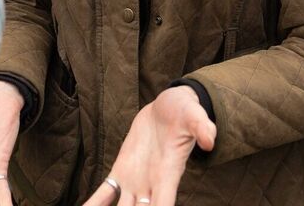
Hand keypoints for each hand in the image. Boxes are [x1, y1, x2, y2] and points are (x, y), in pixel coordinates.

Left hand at [81, 85, 215, 205]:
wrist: (168, 107)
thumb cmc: (184, 113)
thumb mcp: (194, 116)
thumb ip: (202, 127)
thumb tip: (210, 139)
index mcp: (168, 176)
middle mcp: (151, 186)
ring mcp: (135, 182)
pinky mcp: (121, 171)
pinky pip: (104, 194)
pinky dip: (93, 205)